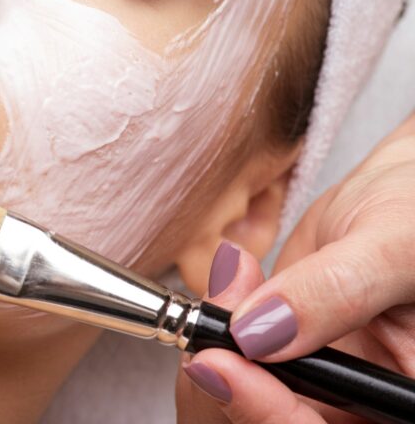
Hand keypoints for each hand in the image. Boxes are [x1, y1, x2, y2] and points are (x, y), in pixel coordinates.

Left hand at [176, 113, 414, 421]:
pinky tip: (230, 287)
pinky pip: (232, 374)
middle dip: (228, 384)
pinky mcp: (284, 364)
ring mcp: (321, 391)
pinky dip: (212, 337)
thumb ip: (336, 291)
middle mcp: (361, 406)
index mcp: (403, 404)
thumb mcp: (393, 246)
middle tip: (207, 319)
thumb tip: (257, 333)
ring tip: (231, 285)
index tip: (219, 363)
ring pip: (240, 409)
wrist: (398, 200)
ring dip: (214, 356)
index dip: (270, 413)